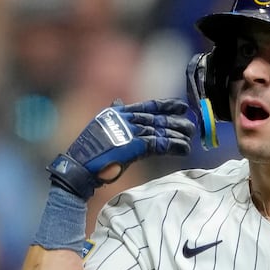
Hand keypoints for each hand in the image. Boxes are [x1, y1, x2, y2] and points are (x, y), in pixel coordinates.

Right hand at [48, 99, 195, 198]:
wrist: (79, 168)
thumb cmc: (88, 152)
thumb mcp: (100, 127)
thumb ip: (113, 116)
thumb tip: (118, 101)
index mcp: (116, 113)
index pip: (146, 106)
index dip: (165, 106)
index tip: (180, 106)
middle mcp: (124, 119)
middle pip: (156, 118)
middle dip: (175, 121)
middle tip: (191, 123)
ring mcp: (128, 132)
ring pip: (159, 130)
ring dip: (177, 134)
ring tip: (190, 137)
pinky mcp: (133, 146)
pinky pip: (158, 144)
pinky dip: (173, 146)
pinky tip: (184, 149)